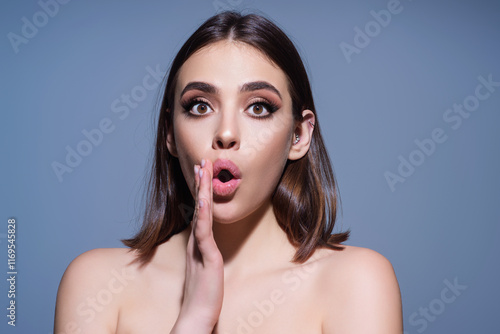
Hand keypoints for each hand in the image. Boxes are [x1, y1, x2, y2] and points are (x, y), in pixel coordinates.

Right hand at [173, 159, 223, 332]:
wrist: (198, 315)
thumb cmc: (203, 293)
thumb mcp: (206, 267)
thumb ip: (205, 252)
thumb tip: (207, 242)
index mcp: (199, 242)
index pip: (201, 210)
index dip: (202, 191)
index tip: (203, 172)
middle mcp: (198, 241)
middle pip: (200, 206)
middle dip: (202, 183)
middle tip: (203, 162)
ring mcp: (201, 247)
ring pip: (202, 213)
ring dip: (203, 191)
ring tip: (203, 171)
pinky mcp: (207, 256)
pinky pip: (205, 231)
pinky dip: (204, 214)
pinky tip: (204, 200)